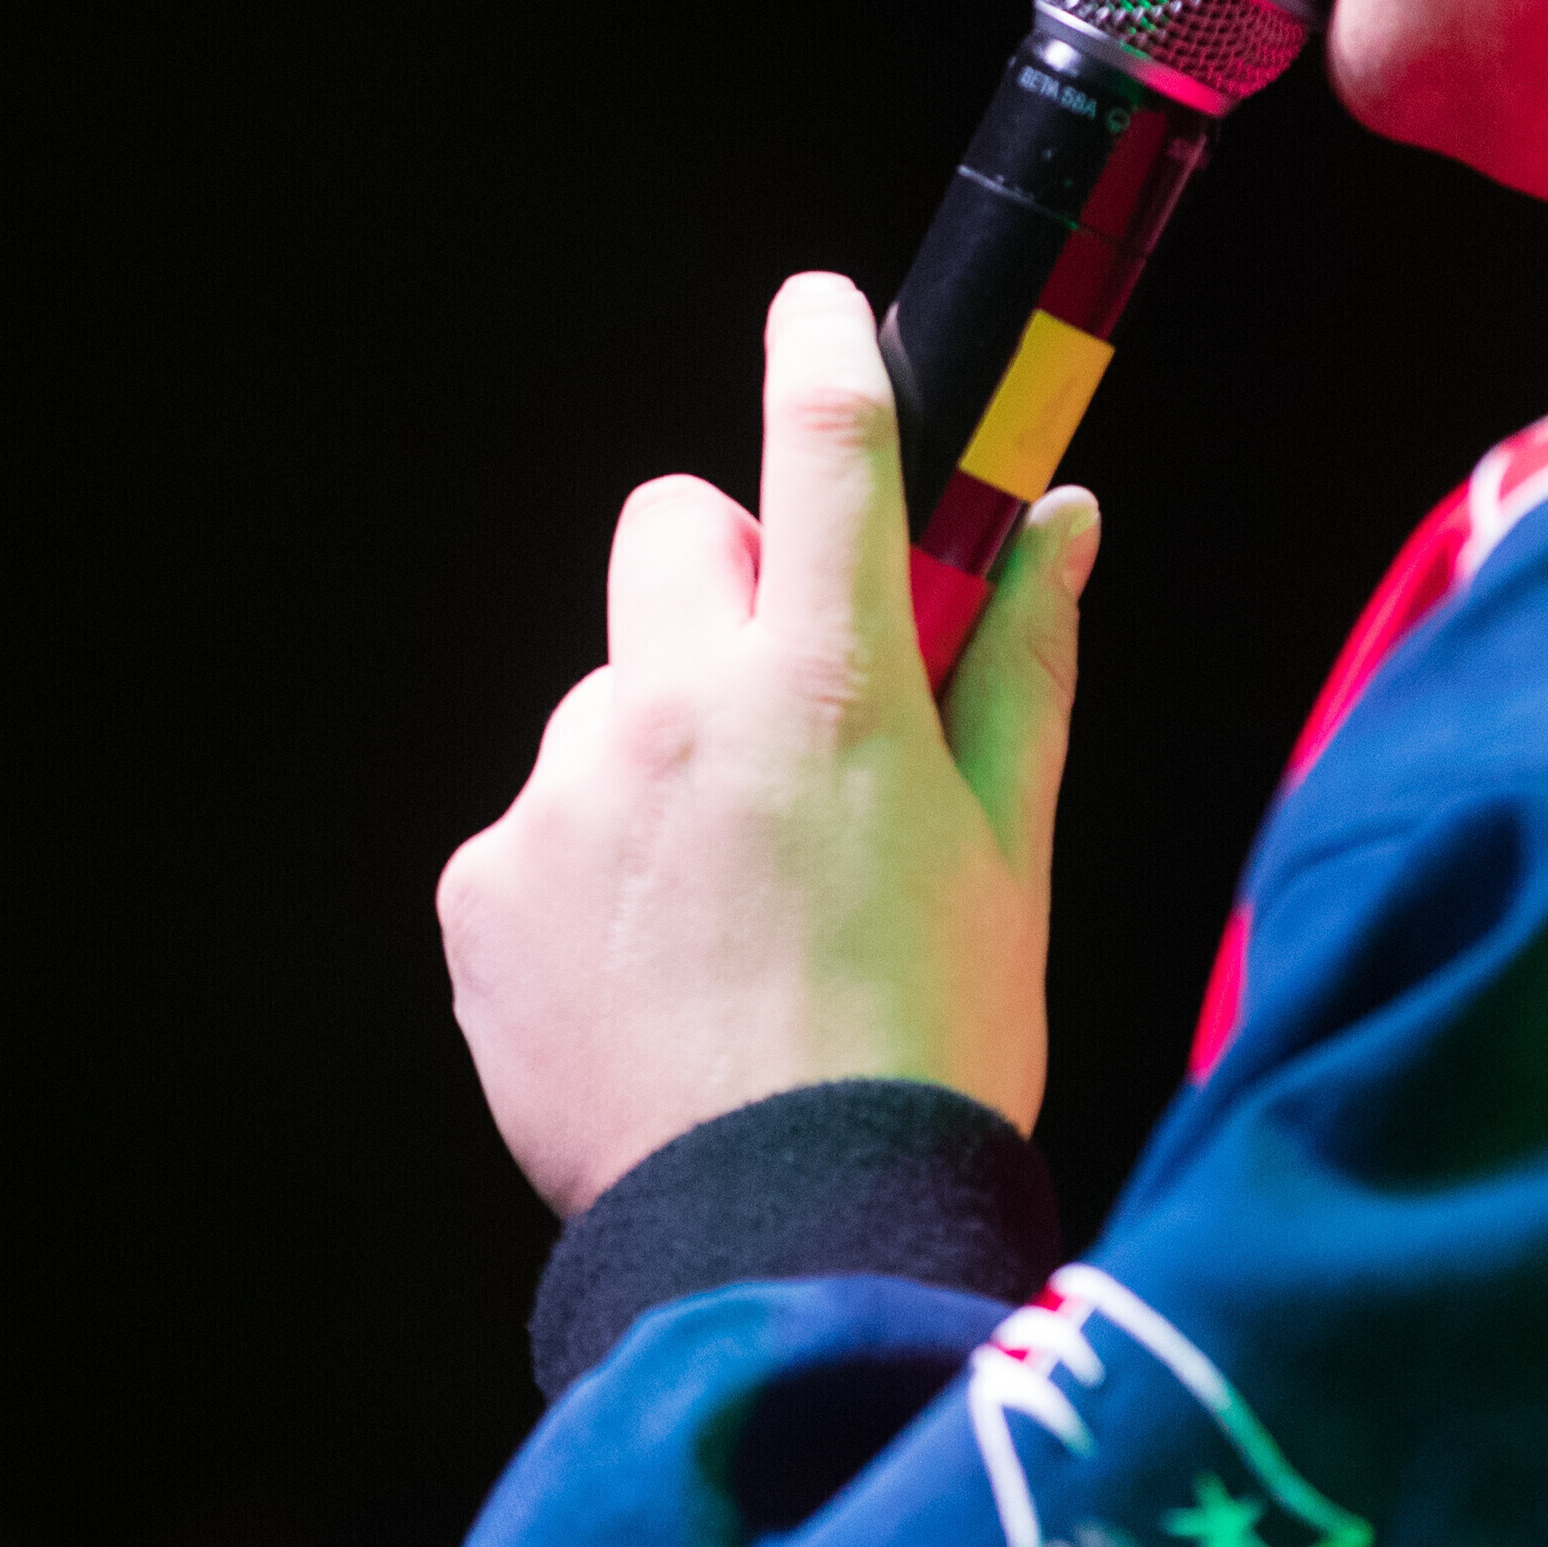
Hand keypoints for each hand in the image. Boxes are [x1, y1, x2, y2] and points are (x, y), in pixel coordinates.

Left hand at [436, 272, 1097, 1218]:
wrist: (787, 1236)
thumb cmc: (931, 1045)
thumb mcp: (1014, 849)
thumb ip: (1024, 661)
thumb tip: (1061, 518)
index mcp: (829, 686)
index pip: (823, 444)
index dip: (823, 349)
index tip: (818, 310)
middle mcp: (674, 709)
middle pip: (672, 534)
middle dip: (726, 584)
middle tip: (790, 709)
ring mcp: (563, 797)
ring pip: (610, 704)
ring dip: (664, 763)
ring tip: (734, 917)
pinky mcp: (486, 888)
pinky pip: (542, 829)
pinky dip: (593, 877)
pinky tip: (659, 978)